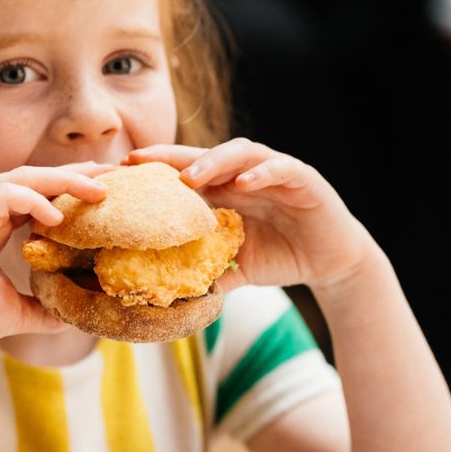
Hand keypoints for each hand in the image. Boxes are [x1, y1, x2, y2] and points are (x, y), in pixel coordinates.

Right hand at [0, 163, 109, 348]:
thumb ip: (45, 306)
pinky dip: (34, 201)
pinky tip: (59, 217)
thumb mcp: (17, 311)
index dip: (70, 188)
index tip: (105, 192)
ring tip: (97, 192)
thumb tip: (77, 314)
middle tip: (112, 177)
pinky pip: (5, 195)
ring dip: (63, 181)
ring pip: (23, 179)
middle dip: (75, 176)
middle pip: (35, 178)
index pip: (37, 193)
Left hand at [127, 141, 375, 291]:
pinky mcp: (303, 179)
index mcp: (223, 191)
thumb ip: (203, 274)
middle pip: (203, 156)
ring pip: (240, 153)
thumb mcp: (234, 268)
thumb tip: (164, 297)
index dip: (154, 170)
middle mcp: (244, 175)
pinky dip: (262, 173)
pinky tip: (243, 182)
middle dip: (171, 157)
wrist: (330, 262)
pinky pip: (281, 169)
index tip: (120, 171)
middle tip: (140, 160)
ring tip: (189, 179)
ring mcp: (273, 172)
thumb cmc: (278, 257)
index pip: (183, 174)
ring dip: (212, 162)